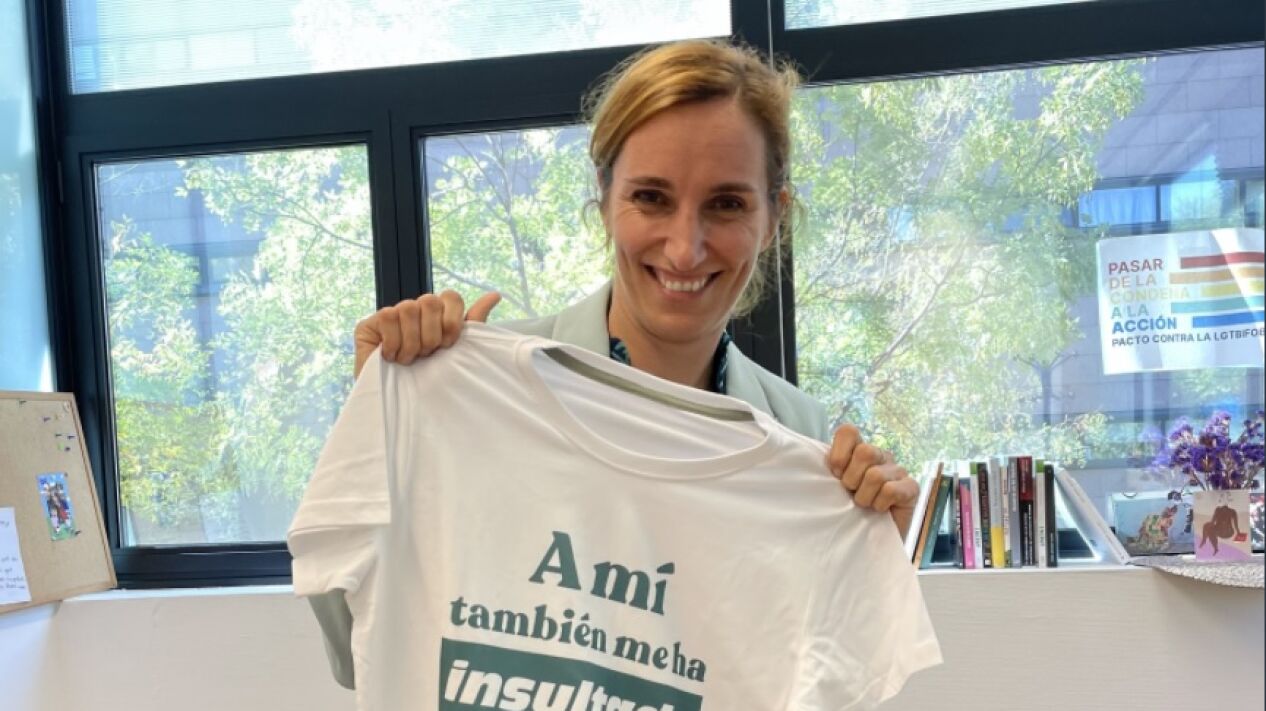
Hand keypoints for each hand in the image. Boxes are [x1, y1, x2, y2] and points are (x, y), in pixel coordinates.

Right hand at [353, 290, 500, 377]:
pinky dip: (393, 343)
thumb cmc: (430, 379)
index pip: (451, 296)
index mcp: (437, 314)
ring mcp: (392, 314)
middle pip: (430, 301)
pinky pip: (388, 317)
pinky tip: (391, 357)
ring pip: (408, 309)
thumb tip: (495, 295)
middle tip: (426, 355)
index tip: (448, 346)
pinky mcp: (370, 324)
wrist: (399, 405)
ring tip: (409, 360)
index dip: (451, 322)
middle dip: (432, 335)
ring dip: (412, 343)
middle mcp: (415, 310)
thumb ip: (473, 322)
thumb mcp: (457, 350)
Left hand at [827, 424, 917, 537]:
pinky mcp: (912, 487)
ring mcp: (898, 470)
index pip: (849, 432)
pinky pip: (891, 490)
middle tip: (851, 493)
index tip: (836, 475)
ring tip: (865, 505)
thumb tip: (810, 462)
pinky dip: (880, 504)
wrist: (871, 541)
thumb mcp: (833, 488)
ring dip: (865, 497)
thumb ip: (827, 471)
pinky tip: (880, 509)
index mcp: (858, 450)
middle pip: (865, 452)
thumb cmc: (849, 511)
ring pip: (876, 475)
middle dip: (852, 479)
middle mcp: (880, 456)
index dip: (839, 454)